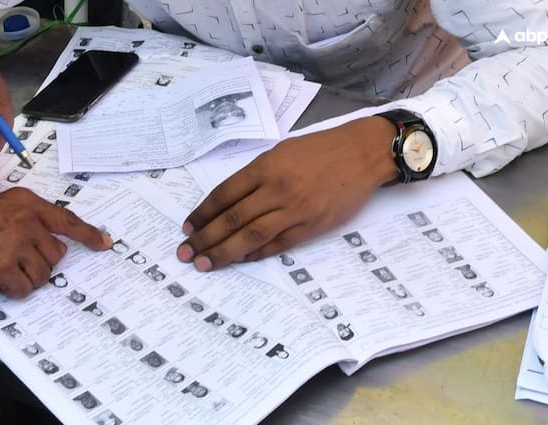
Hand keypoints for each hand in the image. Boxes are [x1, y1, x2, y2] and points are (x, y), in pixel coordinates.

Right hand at [0, 188, 111, 296]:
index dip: (89, 235)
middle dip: (42, 263)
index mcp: (27, 203)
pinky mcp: (4, 267)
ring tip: (5, 271)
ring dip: (28, 279)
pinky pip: (25, 289)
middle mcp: (27, 220)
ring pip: (43, 274)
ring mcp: (17, 243)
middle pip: (56, 254)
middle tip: (18, 262)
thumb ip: (24, 218)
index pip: (67, 220)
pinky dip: (15, 291)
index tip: (105, 244)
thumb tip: (47, 238)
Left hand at [176, 116, 399, 270]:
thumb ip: (256, 175)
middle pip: (232, 219)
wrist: (362, 153)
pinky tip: (240, 261)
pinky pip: (278, 244)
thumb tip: (230, 202)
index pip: (223, 195)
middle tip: (185, 254)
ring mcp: (294, 210)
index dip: (202, 214)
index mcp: (265, 167)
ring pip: (251, 236)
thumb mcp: (282, 151)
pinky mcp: (312, 226)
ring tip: (205, 263)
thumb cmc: (320, 149)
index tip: (188, 228)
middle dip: (205, 239)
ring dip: (224, 252)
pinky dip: (256, 254)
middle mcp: (276, 189)